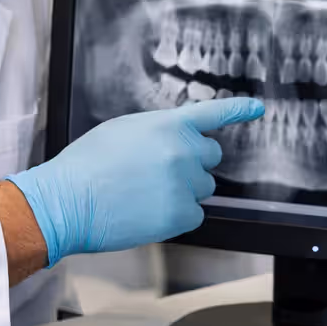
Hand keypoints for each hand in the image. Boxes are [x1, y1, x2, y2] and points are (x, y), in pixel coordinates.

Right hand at [7, 98, 263, 264]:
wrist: (68, 201)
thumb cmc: (85, 165)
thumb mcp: (122, 131)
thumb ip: (156, 131)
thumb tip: (171, 140)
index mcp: (168, 125)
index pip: (212, 113)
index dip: (238, 110)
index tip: (258, 109)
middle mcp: (183, 151)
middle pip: (211, 156)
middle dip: (195, 163)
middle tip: (163, 173)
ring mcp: (185, 183)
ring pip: (204, 188)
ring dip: (185, 190)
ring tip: (146, 194)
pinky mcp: (182, 214)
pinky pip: (194, 215)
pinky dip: (177, 216)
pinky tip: (148, 212)